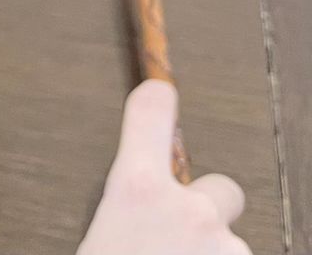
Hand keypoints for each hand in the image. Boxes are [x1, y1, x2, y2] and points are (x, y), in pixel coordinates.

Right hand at [78, 80, 250, 254]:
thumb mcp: (101, 233)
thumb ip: (126, 207)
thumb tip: (136, 205)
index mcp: (138, 190)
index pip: (151, 111)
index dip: (157, 98)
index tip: (161, 91)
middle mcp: (188, 210)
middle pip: (220, 186)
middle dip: (209, 206)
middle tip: (183, 231)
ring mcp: (224, 243)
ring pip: (229, 237)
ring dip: (211, 248)